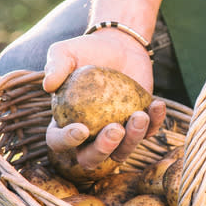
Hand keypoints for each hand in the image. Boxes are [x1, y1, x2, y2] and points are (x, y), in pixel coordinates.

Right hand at [43, 29, 165, 167]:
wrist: (120, 47)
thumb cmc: (87, 50)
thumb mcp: (65, 52)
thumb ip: (55, 65)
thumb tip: (48, 85)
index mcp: (64, 122)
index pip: (58, 141)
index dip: (67, 141)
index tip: (82, 129)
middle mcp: (89, 137)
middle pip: (91, 159)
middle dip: (103, 150)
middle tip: (115, 129)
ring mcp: (116, 135)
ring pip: (122, 152)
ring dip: (132, 139)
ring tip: (140, 116)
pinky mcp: (139, 127)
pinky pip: (148, 133)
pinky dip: (155, 123)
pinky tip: (157, 105)